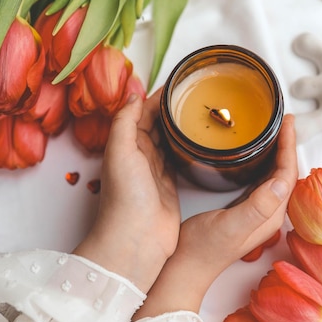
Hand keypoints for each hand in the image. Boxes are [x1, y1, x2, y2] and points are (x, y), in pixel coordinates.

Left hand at [73, 90, 180, 292]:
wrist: (137, 239)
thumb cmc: (125, 198)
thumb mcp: (120, 152)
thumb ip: (126, 122)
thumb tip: (135, 96)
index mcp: (126, 144)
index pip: (143, 111)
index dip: (160, 96)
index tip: (180, 81)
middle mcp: (140, 155)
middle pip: (157, 123)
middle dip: (173, 108)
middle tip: (197, 93)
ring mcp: (155, 170)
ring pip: (169, 139)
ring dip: (181, 125)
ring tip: (202, 110)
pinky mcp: (170, 185)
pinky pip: (179, 159)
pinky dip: (188, 146)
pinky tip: (200, 139)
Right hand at [134, 114, 297, 317]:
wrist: (185, 267)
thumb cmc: (203, 249)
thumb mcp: (230, 226)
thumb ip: (257, 206)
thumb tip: (281, 181)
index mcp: (269, 214)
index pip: (287, 174)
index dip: (289, 146)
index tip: (287, 122)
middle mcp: (267, 212)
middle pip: (285, 172)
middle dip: (286, 144)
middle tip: (282, 119)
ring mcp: (255, 210)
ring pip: (273, 174)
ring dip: (276, 151)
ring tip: (273, 129)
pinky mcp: (241, 207)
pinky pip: (260, 179)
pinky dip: (262, 161)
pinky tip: (255, 152)